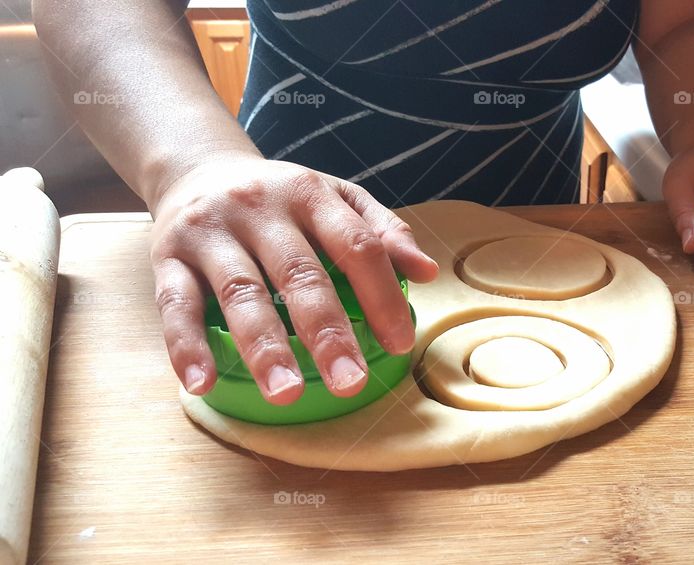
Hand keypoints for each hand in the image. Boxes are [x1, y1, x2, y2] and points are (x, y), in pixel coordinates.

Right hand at [149, 155, 438, 404]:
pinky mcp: (167, 256)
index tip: (399, 343)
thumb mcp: (334, 197)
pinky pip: (175, 304)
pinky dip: (187, 345)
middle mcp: (259, 209)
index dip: (381, 294)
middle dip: (326, 331)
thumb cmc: (280, 197)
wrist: (196, 168)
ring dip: (264, 346)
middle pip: (299, 273)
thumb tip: (428, 270)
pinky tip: (202, 383)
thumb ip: (381, 230)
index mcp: (309, 194)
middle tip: (350, 383)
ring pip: (239, 293)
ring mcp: (211, 232)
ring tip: (286, 391)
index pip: (355, 243)